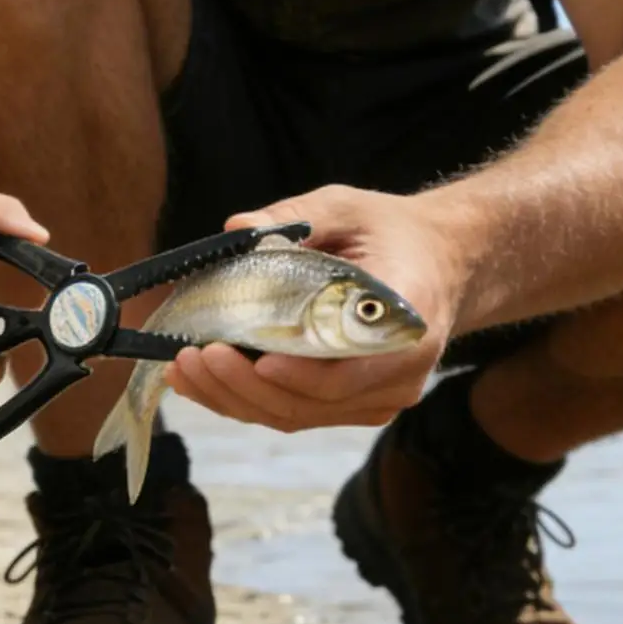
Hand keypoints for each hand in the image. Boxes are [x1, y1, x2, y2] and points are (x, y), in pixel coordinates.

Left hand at [165, 185, 468, 432]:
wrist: (439, 262)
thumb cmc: (390, 232)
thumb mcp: (347, 208)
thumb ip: (294, 217)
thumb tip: (236, 228)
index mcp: (404, 321)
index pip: (350, 367)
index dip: (299, 372)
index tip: (251, 357)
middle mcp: (399, 371)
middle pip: (313, 401)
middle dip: (245, 385)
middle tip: (192, 357)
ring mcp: (378, 395)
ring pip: (297, 415)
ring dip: (234, 398)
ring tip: (183, 369)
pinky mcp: (354, 404)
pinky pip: (296, 412)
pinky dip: (245, 400)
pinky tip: (201, 382)